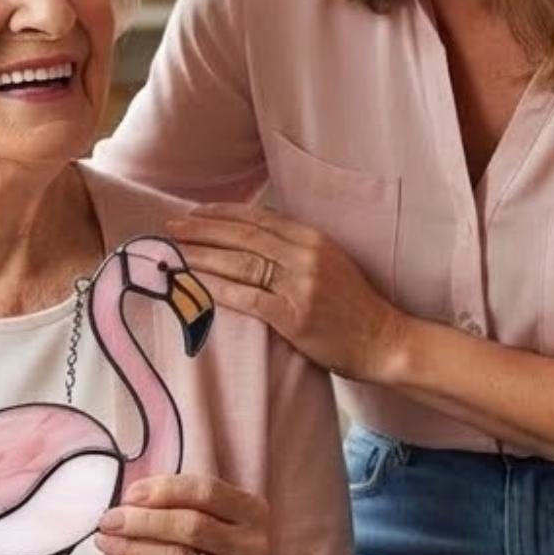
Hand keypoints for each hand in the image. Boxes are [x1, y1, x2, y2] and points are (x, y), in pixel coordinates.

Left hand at [97, 474, 267, 554]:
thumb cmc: (208, 547)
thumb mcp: (206, 516)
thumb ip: (175, 502)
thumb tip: (128, 500)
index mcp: (251, 511)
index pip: (206, 492)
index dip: (164, 490)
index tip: (129, 494)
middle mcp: (250, 545)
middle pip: (191, 526)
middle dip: (143, 521)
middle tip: (108, 519)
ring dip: (132, 547)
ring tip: (105, 540)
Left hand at [171, 205, 400, 381]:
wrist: (384, 341)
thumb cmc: (354, 306)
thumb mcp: (330, 263)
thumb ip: (296, 249)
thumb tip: (253, 237)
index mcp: (313, 238)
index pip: (258, 218)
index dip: (221, 214)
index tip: (193, 213)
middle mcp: (304, 256)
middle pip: (243, 236)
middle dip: (202, 231)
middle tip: (170, 229)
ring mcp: (299, 286)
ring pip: (239, 263)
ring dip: (202, 257)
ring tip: (174, 255)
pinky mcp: (293, 316)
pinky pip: (246, 298)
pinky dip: (216, 289)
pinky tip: (194, 285)